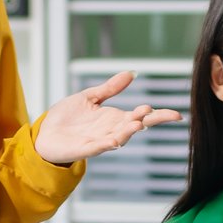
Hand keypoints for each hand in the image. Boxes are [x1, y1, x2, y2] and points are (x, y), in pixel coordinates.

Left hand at [34, 71, 181, 167]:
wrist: (45, 133)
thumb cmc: (67, 117)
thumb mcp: (89, 97)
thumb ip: (110, 88)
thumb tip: (131, 73)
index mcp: (114, 118)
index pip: (141, 117)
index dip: (159, 116)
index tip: (177, 115)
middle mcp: (111, 130)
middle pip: (133, 127)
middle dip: (142, 120)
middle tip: (149, 111)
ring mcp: (98, 141)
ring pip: (118, 137)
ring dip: (128, 132)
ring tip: (137, 124)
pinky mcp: (83, 149)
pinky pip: (97, 147)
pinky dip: (106, 144)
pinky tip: (114, 140)